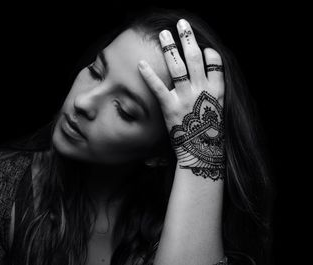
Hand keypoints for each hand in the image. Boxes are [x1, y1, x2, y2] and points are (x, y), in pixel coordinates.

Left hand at [138, 19, 224, 180]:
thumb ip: (212, 97)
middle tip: (181, 24)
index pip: (215, 62)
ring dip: (170, 47)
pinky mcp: (170, 106)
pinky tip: (141, 63)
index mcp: (217, 90)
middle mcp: (202, 89)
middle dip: (187, 38)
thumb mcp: (218, 114)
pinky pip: (158, 86)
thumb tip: (207, 86)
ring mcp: (185, 96)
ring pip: (178, 65)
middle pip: (195, 57)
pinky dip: (148, 74)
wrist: (202, 154)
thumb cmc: (210, 137)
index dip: (208, 52)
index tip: (202, 47)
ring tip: (163, 33)